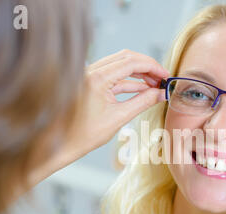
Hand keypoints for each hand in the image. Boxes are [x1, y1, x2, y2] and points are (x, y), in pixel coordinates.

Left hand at [26, 50, 168, 188]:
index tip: (167, 76)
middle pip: (127, 58)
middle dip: (148, 67)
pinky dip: (129, 81)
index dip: (153, 67)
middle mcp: (91, 71)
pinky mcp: (90, 83)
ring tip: (156, 85)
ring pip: (121, 65)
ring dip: (140, 74)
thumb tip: (160, 93)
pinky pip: (114, 76)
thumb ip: (142, 102)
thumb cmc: (83, 135)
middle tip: (163, 79)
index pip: (131, 62)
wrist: (58, 144)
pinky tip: (144, 89)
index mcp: (97, 78)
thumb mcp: (118, 118)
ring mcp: (89, 75)